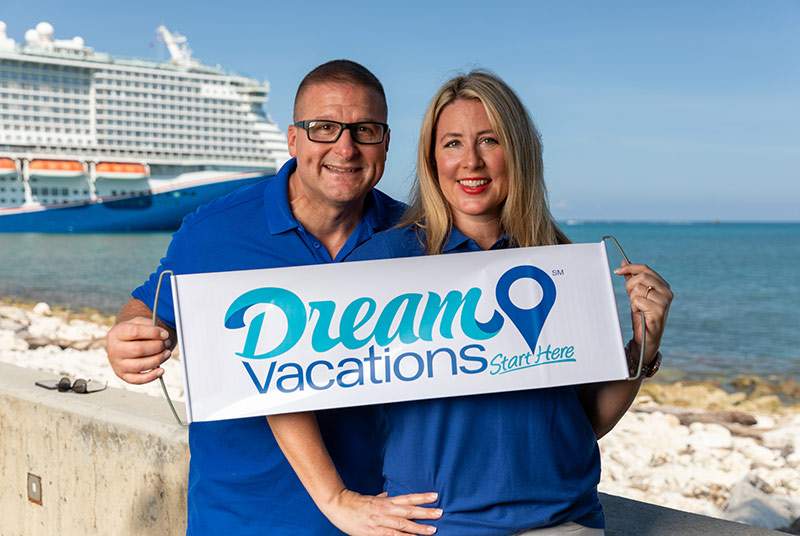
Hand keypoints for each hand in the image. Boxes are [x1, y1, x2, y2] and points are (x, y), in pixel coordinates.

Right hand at [106, 316, 171, 383]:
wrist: (124, 342)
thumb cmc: (133, 332)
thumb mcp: (139, 322)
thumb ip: (150, 325)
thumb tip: (163, 335)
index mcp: (116, 333)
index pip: (135, 332)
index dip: (153, 333)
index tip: (165, 334)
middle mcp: (114, 350)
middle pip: (138, 350)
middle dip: (157, 347)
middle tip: (167, 343)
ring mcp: (117, 364)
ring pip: (139, 365)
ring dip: (157, 360)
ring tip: (166, 353)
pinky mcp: (123, 375)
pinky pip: (137, 380)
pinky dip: (151, 376)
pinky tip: (161, 370)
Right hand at [321, 488, 441, 535]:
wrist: (338, 505)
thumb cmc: (355, 502)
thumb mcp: (371, 498)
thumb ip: (382, 498)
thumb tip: (388, 495)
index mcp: (385, 501)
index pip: (407, 498)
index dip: (421, 497)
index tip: (435, 496)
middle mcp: (385, 510)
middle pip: (408, 511)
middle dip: (425, 513)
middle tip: (440, 512)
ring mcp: (380, 522)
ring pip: (402, 525)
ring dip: (418, 528)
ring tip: (432, 530)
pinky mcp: (373, 533)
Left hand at [615, 261, 673, 364]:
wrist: (645, 338)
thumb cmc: (642, 316)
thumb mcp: (636, 294)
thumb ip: (632, 279)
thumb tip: (624, 262)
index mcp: (663, 286)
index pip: (646, 269)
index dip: (630, 267)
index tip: (617, 271)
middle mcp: (667, 292)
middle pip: (641, 277)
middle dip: (630, 286)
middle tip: (630, 297)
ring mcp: (664, 301)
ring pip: (638, 289)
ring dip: (633, 299)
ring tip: (638, 308)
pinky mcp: (659, 311)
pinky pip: (638, 301)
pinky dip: (635, 307)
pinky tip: (640, 314)